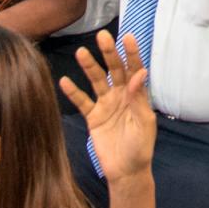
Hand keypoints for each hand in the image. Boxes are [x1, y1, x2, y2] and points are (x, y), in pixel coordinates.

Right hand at [58, 30, 155, 181]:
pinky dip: (73, 92)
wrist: (126, 172)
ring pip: (96, 81)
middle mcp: (121, 96)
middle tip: (102, 36)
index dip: (132, 54)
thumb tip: (140, 73)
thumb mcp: (143, 123)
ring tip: (81, 53)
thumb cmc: (140, 148)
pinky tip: (65, 80)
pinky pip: (82, 101)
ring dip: (89, 67)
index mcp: (137, 96)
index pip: (135, 70)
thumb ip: (139, 99)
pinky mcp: (93, 117)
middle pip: (114, 70)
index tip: (128, 37)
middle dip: (109, 53)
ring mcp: (106, 105)